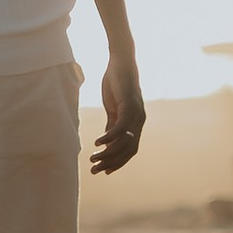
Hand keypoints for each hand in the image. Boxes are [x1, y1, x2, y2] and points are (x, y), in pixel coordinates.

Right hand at [89, 51, 144, 174]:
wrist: (121, 62)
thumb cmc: (116, 84)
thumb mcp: (113, 108)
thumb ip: (112, 124)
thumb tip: (107, 141)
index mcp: (136, 123)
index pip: (130, 150)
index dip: (118, 163)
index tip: (104, 171)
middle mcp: (139, 121)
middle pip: (128, 150)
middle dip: (112, 163)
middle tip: (95, 170)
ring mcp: (136, 114)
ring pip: (124, 142)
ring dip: (108, 153)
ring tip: (94, 158)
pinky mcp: (129, 105)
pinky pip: (120, 128)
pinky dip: (109, 137)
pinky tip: (97, 142)